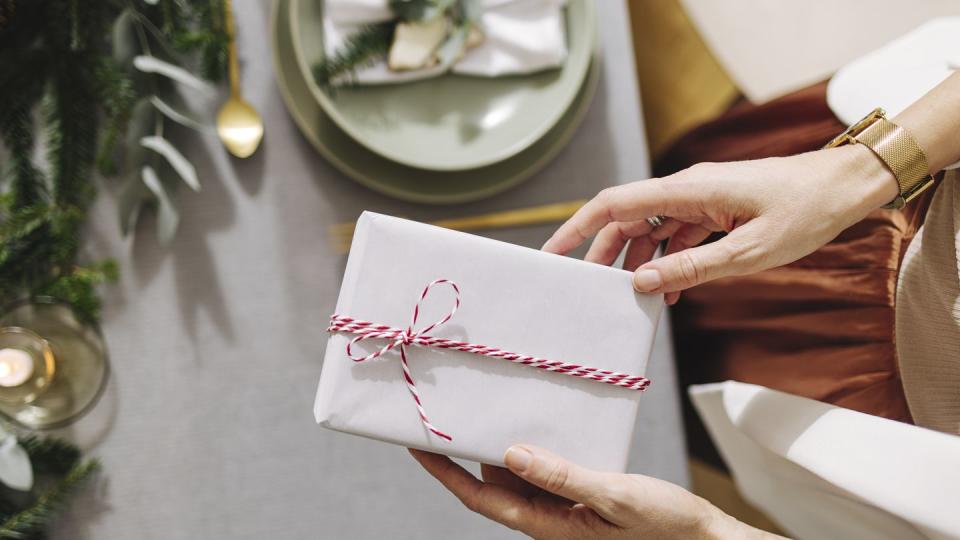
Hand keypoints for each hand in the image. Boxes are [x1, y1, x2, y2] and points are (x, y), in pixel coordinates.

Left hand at [410, 445, 780, 538]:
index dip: (447, 474)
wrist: (703, 537)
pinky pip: (548, 471)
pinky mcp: (582, 497)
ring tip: (493, 408)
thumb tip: (510, 454)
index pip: (483, 498)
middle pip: (496, 484)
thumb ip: (562, 476)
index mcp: (550, 527)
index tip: (420, 446)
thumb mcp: (613, 496)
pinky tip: (541, 422)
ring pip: (521, 475)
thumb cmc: (664, 525)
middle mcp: (550, 519)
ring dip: (506, 446)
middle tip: (453, 413)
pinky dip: (538, 448)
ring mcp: (565, 510)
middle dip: (471, 453)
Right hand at [542, 145, 897, 303]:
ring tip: (636, 296)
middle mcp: (687, 189)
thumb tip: (644, 283)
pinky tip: (673, 288)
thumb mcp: (749, 252)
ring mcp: (700, 198)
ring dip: (639, 260)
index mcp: (688, 190)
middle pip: (627, 219)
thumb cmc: (804, 212)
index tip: (555, 253)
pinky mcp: (714, 208)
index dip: (579, 227)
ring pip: (651, 229)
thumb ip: (692, 268)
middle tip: (591, 288)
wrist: (845, 187)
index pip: (616, 204)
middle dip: (604, 252)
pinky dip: (669, 260)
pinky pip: (678, 234)